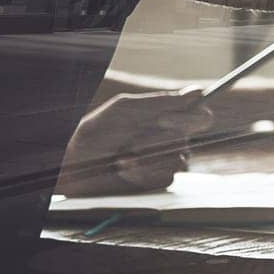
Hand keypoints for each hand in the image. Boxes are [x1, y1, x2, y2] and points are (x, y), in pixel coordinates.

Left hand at [57, 90, 212, 196]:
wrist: (73, 166)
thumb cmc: (95, 132)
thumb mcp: (124, 109)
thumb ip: (160, 101)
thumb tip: (197, 92)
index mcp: (167, 117)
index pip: (200, 116)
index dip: (191, 118)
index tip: (163, 120)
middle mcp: (170, 138)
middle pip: (188, 138)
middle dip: (157, 140)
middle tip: (133, 142)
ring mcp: (165, 160)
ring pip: (180, 159)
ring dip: (148, 158)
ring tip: (124, 157)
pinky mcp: (157, 181)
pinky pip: (167, 177)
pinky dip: (144, 173)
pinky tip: (125, 170)